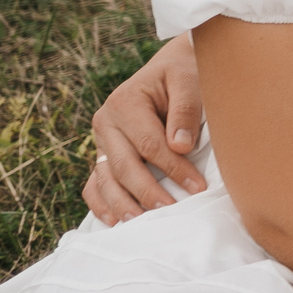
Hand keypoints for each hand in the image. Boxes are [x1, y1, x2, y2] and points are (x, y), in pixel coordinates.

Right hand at [82, 35, 207, 224]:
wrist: (170, 68)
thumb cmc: (183, 74)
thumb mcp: (188, 79)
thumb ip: (185, 109)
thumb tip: (180, 146)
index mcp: (125, 102)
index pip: (149, 144)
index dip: (173, 168)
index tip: (197, 187)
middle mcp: (106, 122)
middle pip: (125, 166)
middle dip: (148, 192)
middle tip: (172, 211)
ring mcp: (101, 140)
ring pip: (106, 179)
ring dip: (123, 204)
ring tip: (142, 223)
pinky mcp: (102, 154)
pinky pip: (94, 182)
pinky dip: (101, 203)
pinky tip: (114, 222)